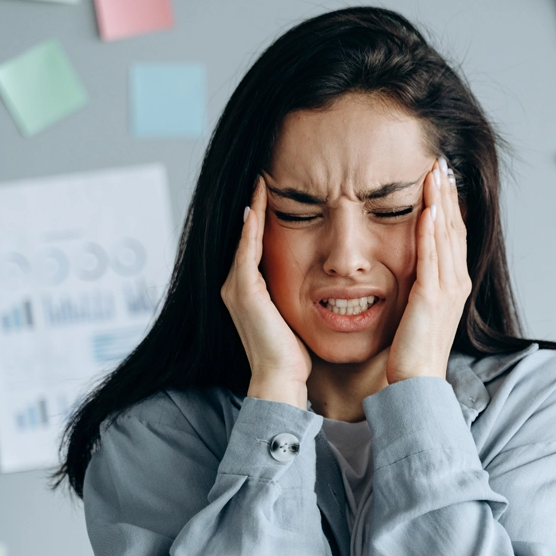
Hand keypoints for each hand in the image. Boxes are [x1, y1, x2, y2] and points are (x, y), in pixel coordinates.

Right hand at [220, 177, 312, 392]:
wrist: (280, 380)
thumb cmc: (293, 356)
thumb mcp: (295, 316)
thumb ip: (297, 296)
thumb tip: (319, 286)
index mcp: (248, 291)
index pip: (254, 245)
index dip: (261, 219)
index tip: (272, 192)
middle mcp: (235, 286)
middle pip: (244, 236)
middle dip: (254, 207)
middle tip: (261, 176)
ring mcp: (236, 288)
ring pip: (243, 238)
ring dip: (252, 209)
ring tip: (259, 181)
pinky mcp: (244, 292)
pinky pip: (247, 251)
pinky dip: (251, 228)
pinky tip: (258, 207)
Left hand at [386, 156, 471, 384]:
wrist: (417, 382)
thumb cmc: (412, 352)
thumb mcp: (419, 310)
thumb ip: (420, 285)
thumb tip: (411, 267)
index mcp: (454, 284)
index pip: (454, 234)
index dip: (449, 203)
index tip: (442, 176)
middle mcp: (457, 282)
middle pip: (455, 226)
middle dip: (448, 193)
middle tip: (442, 161)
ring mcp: (447, 289)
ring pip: (446, 235)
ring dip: (441, 201)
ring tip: (436, 171)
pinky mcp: (432, 297)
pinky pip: (432, 256)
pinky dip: (431, 229)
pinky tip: (428, 207)